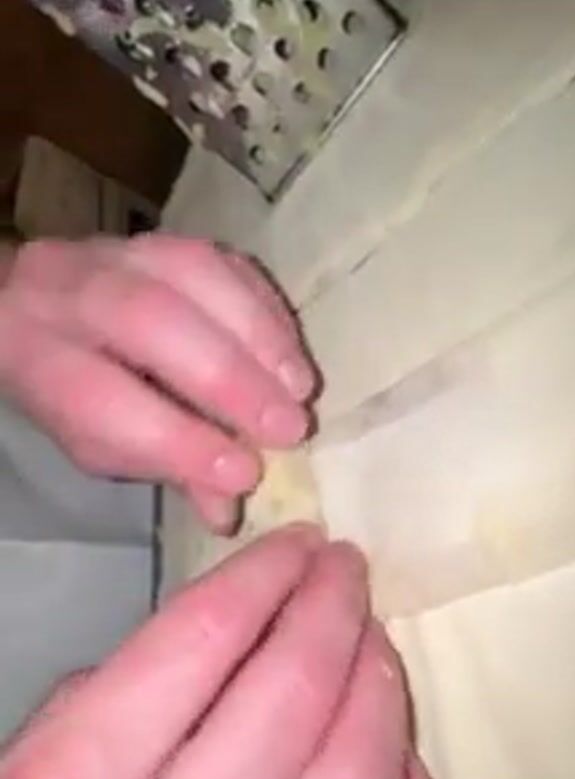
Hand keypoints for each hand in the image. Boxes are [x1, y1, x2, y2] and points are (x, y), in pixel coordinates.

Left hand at [0, 236, 315, 531]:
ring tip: (299, 389)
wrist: (39, 304)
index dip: (177, 439)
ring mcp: (116, 251)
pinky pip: (222, 258)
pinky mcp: (162, 236)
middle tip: (289, 429)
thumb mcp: (100, 445)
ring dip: (259, 336)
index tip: (244, 474)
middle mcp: (67, 295)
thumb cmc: (77, 389)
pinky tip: (288, 351)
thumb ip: (164, 468)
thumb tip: (229, 509)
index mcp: (39, 360)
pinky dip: (265, 307)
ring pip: (191, 274)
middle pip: (149, 320)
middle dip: (230, 380)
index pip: (100, 399)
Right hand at [0, 526, 433, 778]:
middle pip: (295, 693)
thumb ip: (121, 696)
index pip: (205, 636)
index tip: (300, 540)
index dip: (266, 570)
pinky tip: (389, 746)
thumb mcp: (36, 766)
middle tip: (346, 566)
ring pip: (360, 776)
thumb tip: (237, 633)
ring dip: (380, 685)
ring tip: (372, 640)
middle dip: (333, 605)